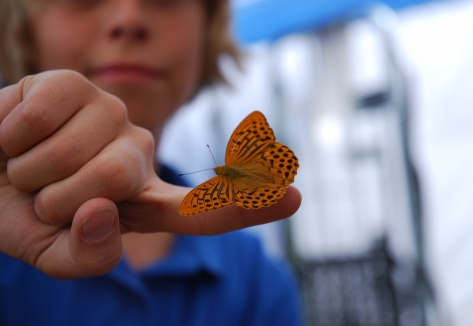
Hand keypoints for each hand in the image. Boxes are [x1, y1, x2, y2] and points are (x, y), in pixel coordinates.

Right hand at [0, 70, 300, 278]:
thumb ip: (85, 256)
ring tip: (27, 165)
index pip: (204, 209)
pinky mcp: (75, 84)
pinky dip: (12, 136)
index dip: (249, 204)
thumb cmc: (19, 211)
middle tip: (41, 195)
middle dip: (61, 200)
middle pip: (120, 180)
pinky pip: (45, 115)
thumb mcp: (51, 251)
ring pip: (82, 153)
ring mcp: (111, 115)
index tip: (292, 197)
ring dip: (33, 172)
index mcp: (142, 200)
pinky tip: (14, 134)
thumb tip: (104, 214)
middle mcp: (137, 153)